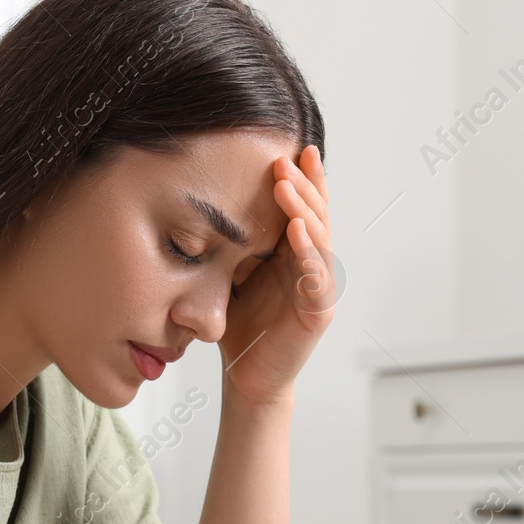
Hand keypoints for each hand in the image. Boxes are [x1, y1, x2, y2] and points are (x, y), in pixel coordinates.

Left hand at [217, 145, 335, 407]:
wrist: (246, 377)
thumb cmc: (239, 325)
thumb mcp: (230, 273)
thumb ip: (232, 243)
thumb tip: (204, 201)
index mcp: (292, 253)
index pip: (302, 208)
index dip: (302, 179)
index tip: (290, 147)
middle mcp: (311, 265)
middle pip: (314, 215)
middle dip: (303, 185)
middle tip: (285, 157)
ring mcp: (318, 288)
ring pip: (317, 239)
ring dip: (303, 209)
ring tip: (287, 185)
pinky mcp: (318, 312)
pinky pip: (316, 276)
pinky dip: (308, 251)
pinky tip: (295, 229)